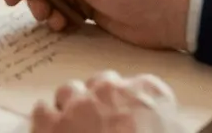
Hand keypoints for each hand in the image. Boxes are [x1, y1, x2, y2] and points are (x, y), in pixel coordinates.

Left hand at [31, 71, 182, 132]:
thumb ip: (167, 128)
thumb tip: (156, 128)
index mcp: (150, 95)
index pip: (149, 87)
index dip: (142, 105)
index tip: (141, 117)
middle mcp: (111, 91)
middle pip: (105, 82)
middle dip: (106, 99)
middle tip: (110, 124)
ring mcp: (77, 104)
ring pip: (71, 90)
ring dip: (75, 105)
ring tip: (80, 128)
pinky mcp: (48, 122)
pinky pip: (44, 109)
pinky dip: (49, 120)